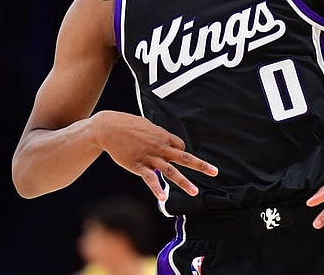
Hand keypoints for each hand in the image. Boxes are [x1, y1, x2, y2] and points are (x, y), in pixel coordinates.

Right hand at [94, 111, 217, 200]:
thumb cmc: (126, 125)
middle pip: (184, 157)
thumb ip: (157, 133)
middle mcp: (160, 147)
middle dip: (201, 165)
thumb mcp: (146, 125)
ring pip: (171, 171)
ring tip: (195, 192)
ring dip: (184, 182)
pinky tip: (163, 198)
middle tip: (215, 172)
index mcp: (163, 136)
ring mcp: (150, 157)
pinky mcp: (138, 165)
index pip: (181, 147)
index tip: (175, 155)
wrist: (108, 128)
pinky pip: (150, 179)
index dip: (180, 153)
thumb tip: (164, 137)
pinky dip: (157, 188)